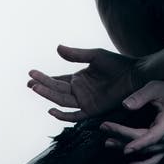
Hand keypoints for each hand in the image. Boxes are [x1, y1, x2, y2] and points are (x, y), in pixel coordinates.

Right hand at [27, 44, 142, 120]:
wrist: (135, 75)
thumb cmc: (117, 64)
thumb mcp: (95, 55)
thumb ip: (76, 54)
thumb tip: (57, 48)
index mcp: (79, 78)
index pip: (57, 80)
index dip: (44, 78)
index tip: (31, 73)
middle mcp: (79, 91)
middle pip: (56, 90)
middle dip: (42, 86)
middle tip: (29, 81)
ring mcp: (85, 101)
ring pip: (61, 101)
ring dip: (48, 96)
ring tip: (35, 88)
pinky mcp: (92, 110)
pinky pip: (74, 116)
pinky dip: (62, 115)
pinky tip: (51, 109)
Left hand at [100, 79, 163, 163]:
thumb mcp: (156, 88)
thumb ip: (140, 97)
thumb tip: (124, 106)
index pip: (148, 136)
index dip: (131, 139)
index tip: (112, 135)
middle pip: (143, 144)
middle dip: (121, 138)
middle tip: (104, 130)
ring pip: (145, 152)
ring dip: (126, 148)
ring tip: (108, 143)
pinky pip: (154, 160)